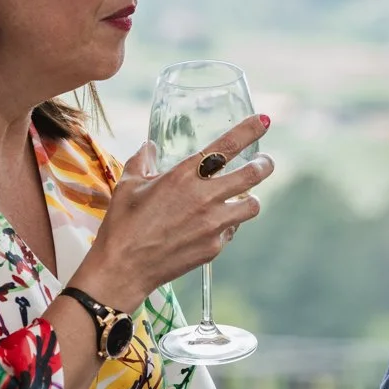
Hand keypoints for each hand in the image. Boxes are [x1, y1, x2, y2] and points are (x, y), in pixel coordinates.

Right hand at [73, 116, 273, 307]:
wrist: (123, 268)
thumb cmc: (123, 224)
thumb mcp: (128, 185)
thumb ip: (143, 161)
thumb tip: (150, 146)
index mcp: (184, 175)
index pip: (227, 145)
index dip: (250, 130)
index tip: (265, 120)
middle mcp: (204, 197)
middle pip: (253, 174)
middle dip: (264, 164)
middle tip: (264, 162)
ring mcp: (213, 224)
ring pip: (252, 205)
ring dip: (250, 198)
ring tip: (243, 197)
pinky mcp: (215, 247)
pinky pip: (233, 229)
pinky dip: (229, 223)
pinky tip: (216, 223)